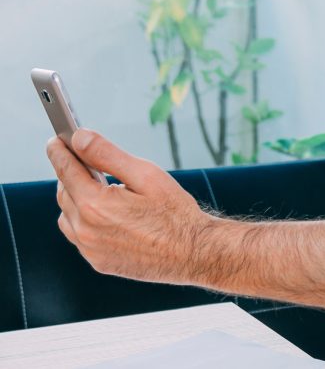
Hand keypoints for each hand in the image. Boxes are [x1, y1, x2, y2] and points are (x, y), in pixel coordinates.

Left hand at [46, 129, 213, 284]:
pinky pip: (79, 236)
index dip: (59, 152)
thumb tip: (79, 137)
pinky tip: (108, 215)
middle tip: (88, 163)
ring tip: (101, 191)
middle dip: (71, 174)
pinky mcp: (98, 261)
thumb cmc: (176, 212)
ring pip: (67, 216)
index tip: (56, 141)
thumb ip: (107, 155)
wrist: (193, 252)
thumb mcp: (146, 174)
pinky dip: (84, 221)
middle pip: (64, 192)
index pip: (65, 170)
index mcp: (95, 204)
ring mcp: (90, 249)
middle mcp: (85, 229)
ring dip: (76, 199)